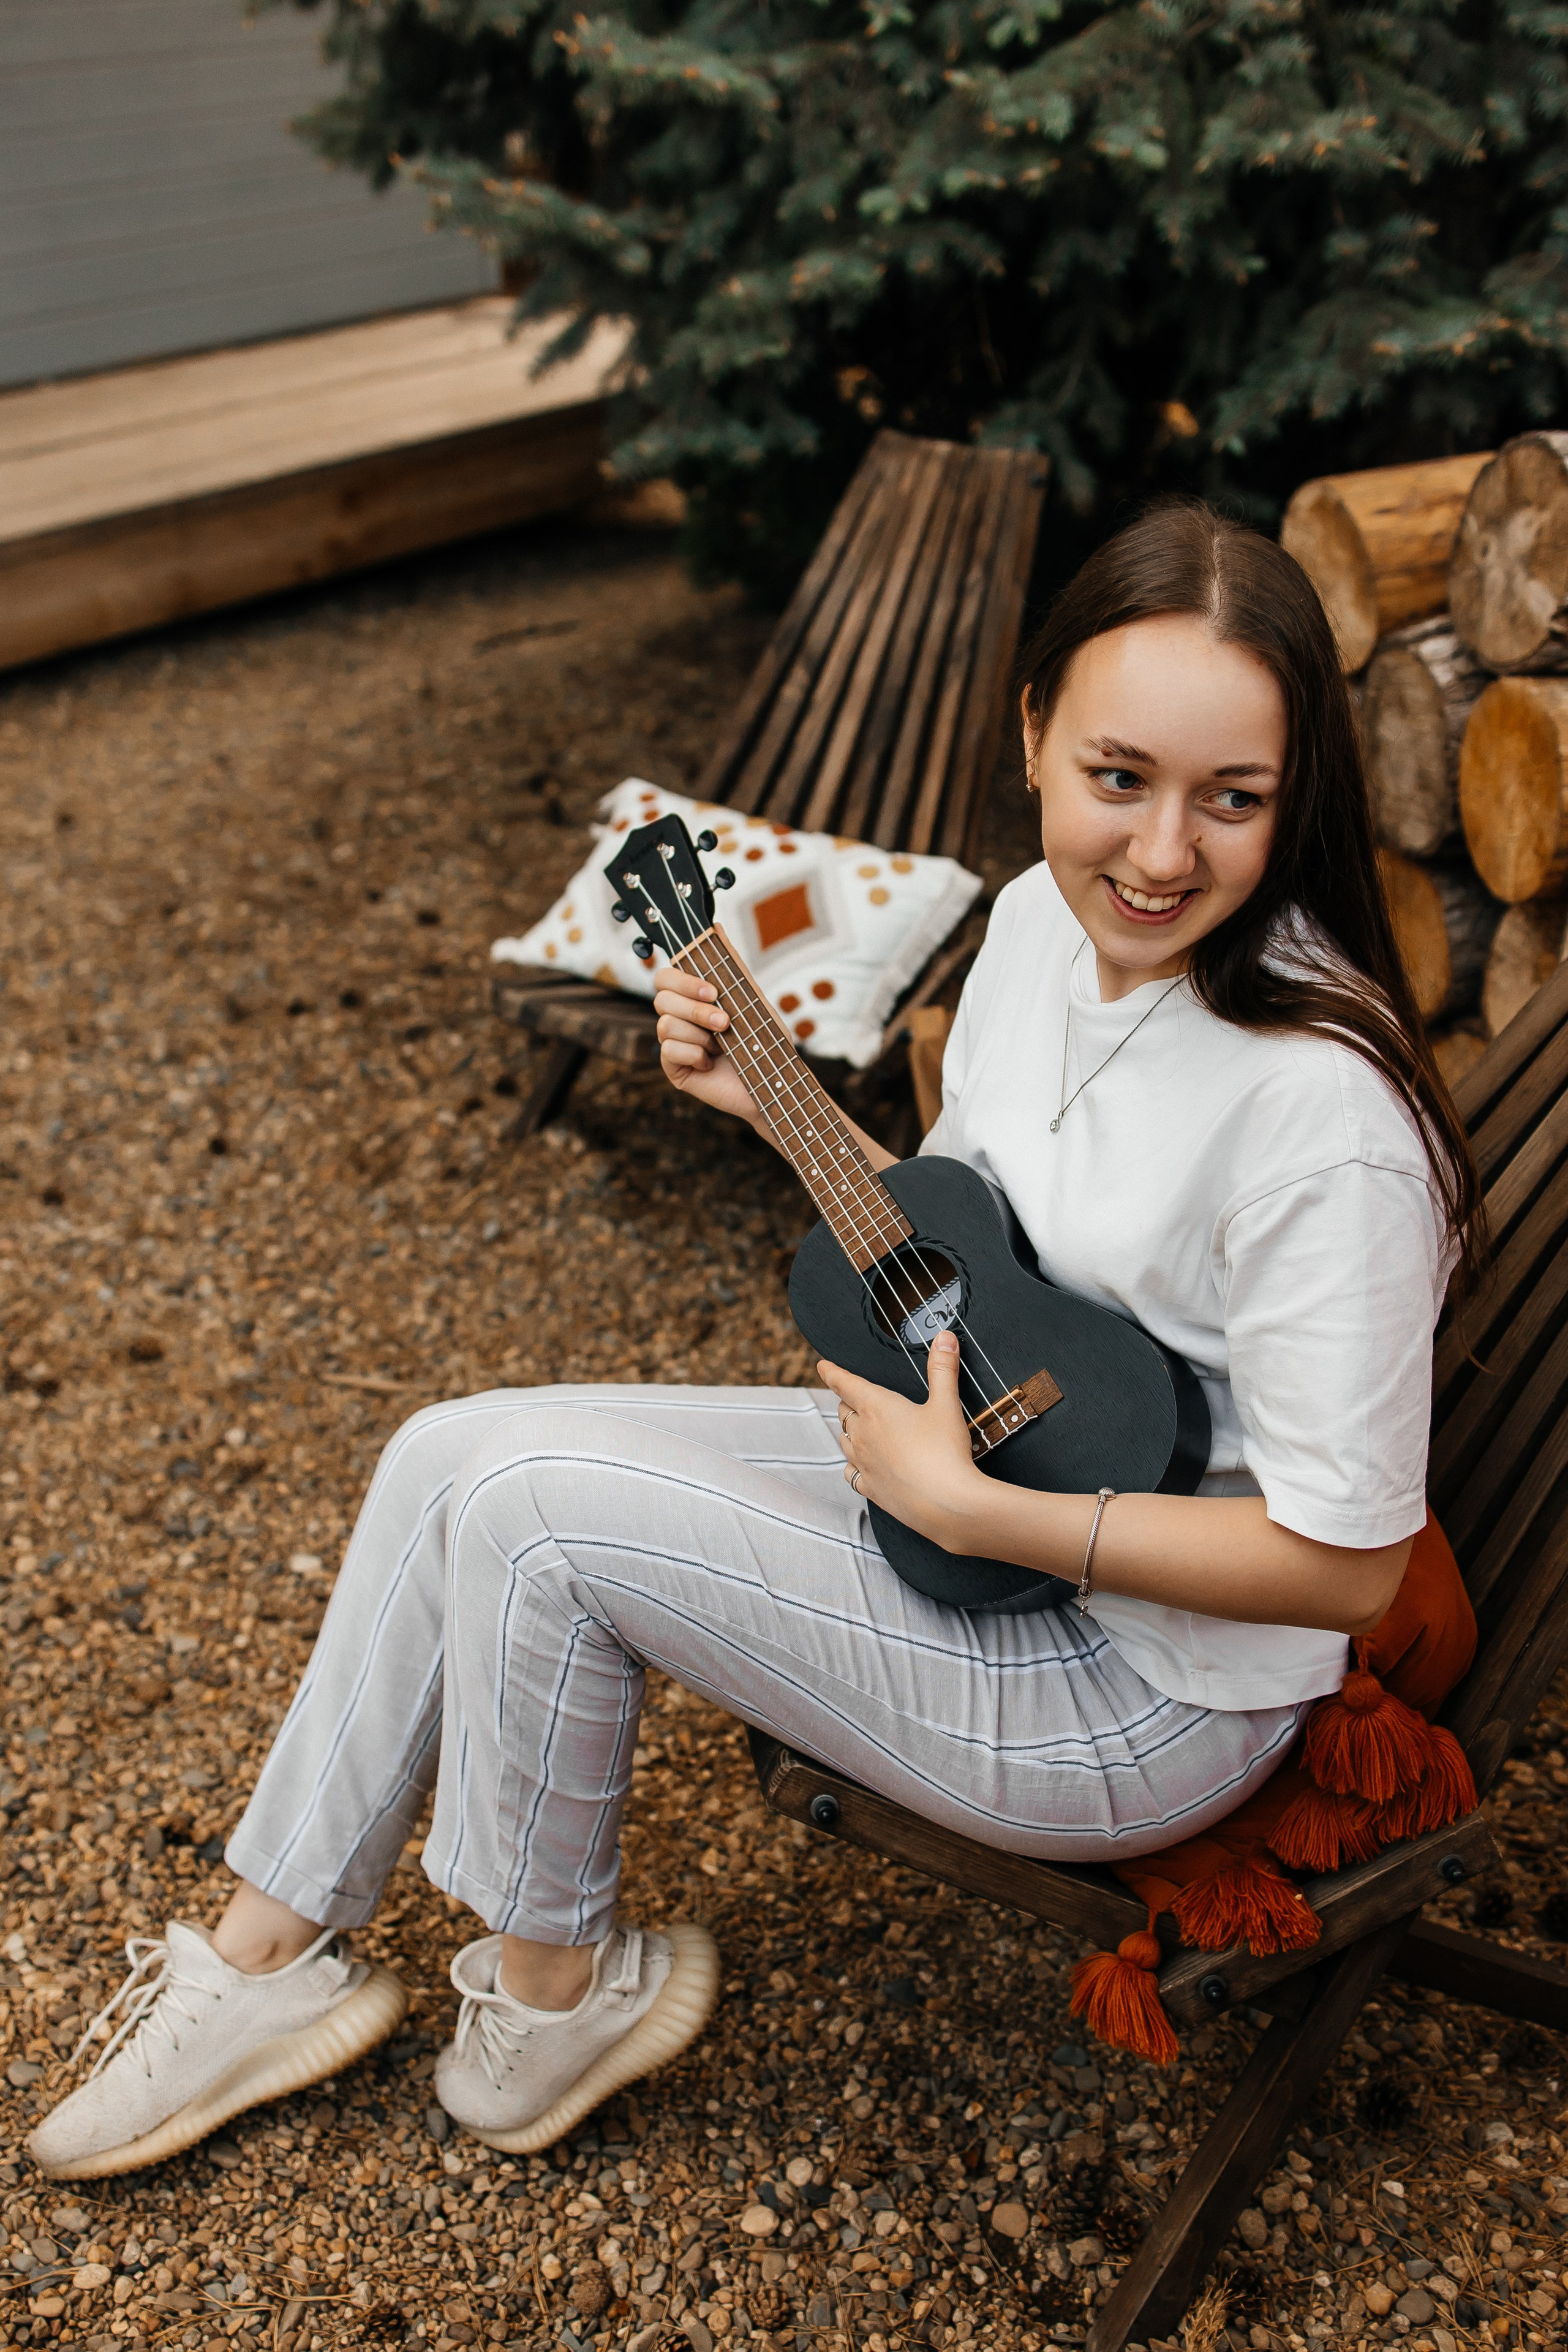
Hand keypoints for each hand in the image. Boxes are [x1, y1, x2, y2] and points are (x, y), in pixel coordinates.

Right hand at [654, 955, 760, 1128]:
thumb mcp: (751, 999)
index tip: (712, 991)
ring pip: (665, 1025)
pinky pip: (668, 1051)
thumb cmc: (764, 1043)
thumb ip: (732, 965)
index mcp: (693, 1000)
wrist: (774, 1082)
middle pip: (661, 998)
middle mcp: (679, 1019)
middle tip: (724, 1023)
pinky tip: (711, 1063)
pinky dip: (695, 1055)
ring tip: (722, 1047)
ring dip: (701, 1035)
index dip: (683, 981)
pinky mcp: (674, 1069)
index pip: (665, 978)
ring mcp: (674, 1044)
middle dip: (696, 1010)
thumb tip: (716, 927)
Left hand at [818, 1331, 986, 1548]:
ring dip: (848, 1431)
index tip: (822, 1366)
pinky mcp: (870, 1488)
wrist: (947, 1503)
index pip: (845, 1384)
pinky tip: (861, 1466)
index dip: (832, 1372)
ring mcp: (863, 1463)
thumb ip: (943, 1369)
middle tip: (851, 1397)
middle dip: (847, 1401)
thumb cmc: (945, 1451)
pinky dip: (853, 1465)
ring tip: (855, 1428)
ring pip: (844, 1440)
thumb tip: (944, 1337)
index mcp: (877, 1408)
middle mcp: (862, 1434)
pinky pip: (850, 1473)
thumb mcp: (946, 1404)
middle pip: (844, 1411)